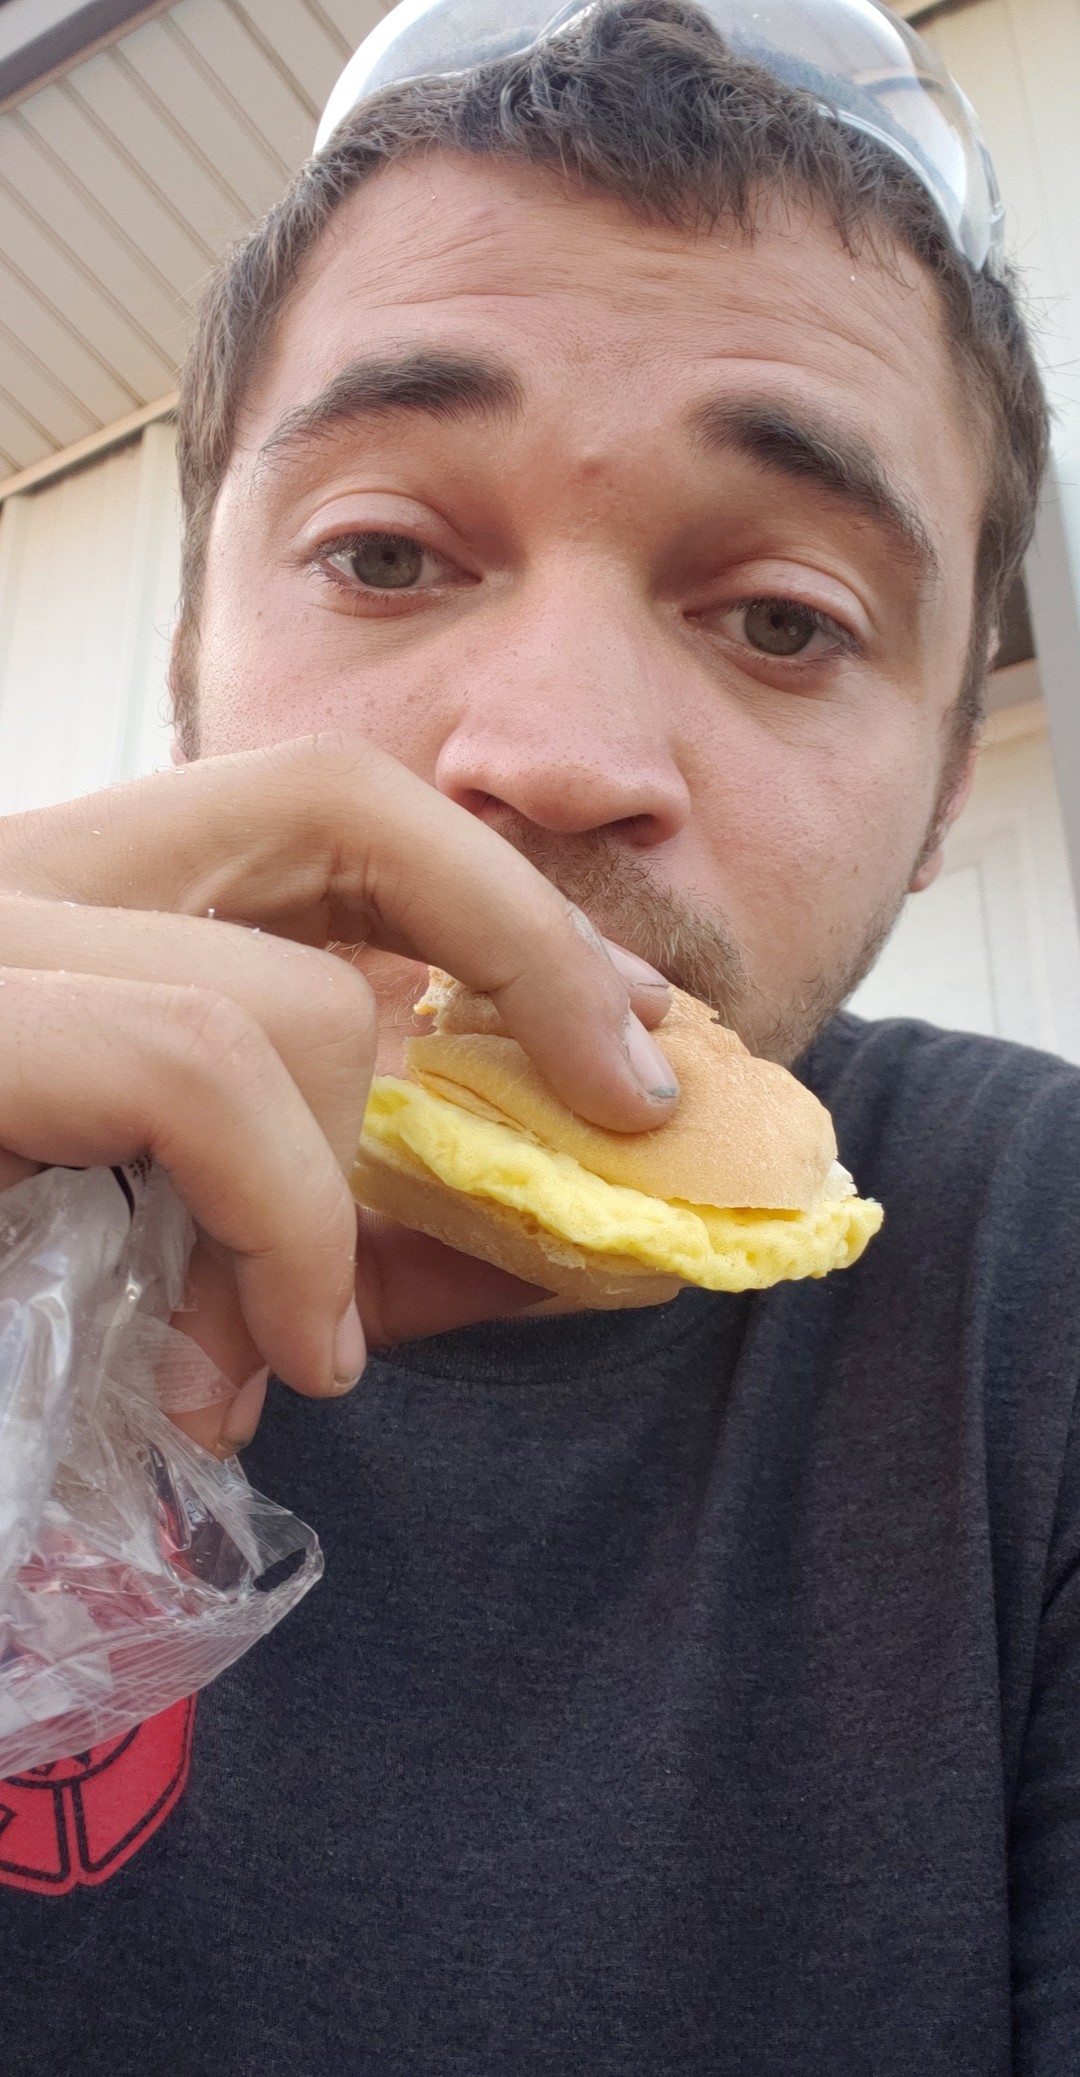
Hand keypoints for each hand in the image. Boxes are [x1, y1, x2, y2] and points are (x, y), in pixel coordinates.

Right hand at [0, 736, 675, 1451]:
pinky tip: (258, 1367)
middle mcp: (14, 881)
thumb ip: (319, 1224)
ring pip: (274, 991)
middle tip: (621, 1103)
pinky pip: (197, 1066)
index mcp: (68, 909)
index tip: (625, 1021)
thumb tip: (543, 1235)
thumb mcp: (161, 1248)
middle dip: (520, 945)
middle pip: (332, 802)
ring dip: (338, 1203)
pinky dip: (280, 1223)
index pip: (319, 803)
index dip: (500, 894)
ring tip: (304, 1358)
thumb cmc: (4, 1304)